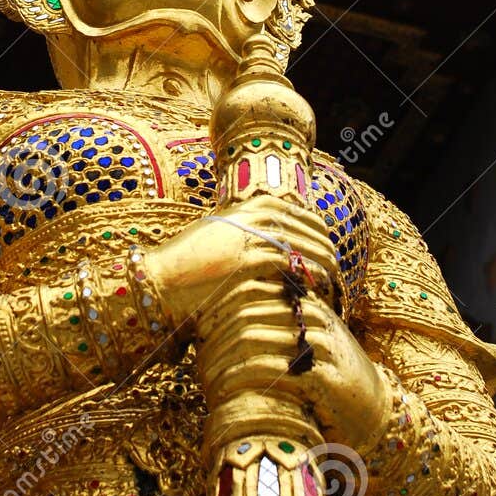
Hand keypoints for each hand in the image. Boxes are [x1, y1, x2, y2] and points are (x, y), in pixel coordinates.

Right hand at [143, 194, 338, 329]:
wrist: (159, 282)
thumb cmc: (185, 265)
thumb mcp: (218, 237)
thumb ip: (245, 233)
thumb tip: (275, 242)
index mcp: (247, 206)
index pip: (300, 213)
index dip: (318, 231)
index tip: (327, 247)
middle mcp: (253, 215)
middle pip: (309, 229)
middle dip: (327, 250)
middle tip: (336, 269)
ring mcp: (253, 236)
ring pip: (307, 248)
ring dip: (325, 266)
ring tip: (332, 283)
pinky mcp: (251, 260)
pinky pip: (294, 267)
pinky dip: (311, 277)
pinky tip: (318, 289)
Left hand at [195, 289, 391, 453]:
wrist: (374, 411)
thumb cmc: (328, 375)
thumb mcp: (303, 342)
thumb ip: (273, 323)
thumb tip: (219, 316)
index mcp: (305, 300)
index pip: (251, 289)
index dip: (219, 307)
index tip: (195, 326)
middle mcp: (312, 316)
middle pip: (247, 312)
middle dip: (215, 334)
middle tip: (194, 353)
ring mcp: (319, 344)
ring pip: (254, 339)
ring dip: (222, 359)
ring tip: (204, 376)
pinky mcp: (322, 376)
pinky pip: (270, 370)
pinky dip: (241, 379)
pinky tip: (222, 391)